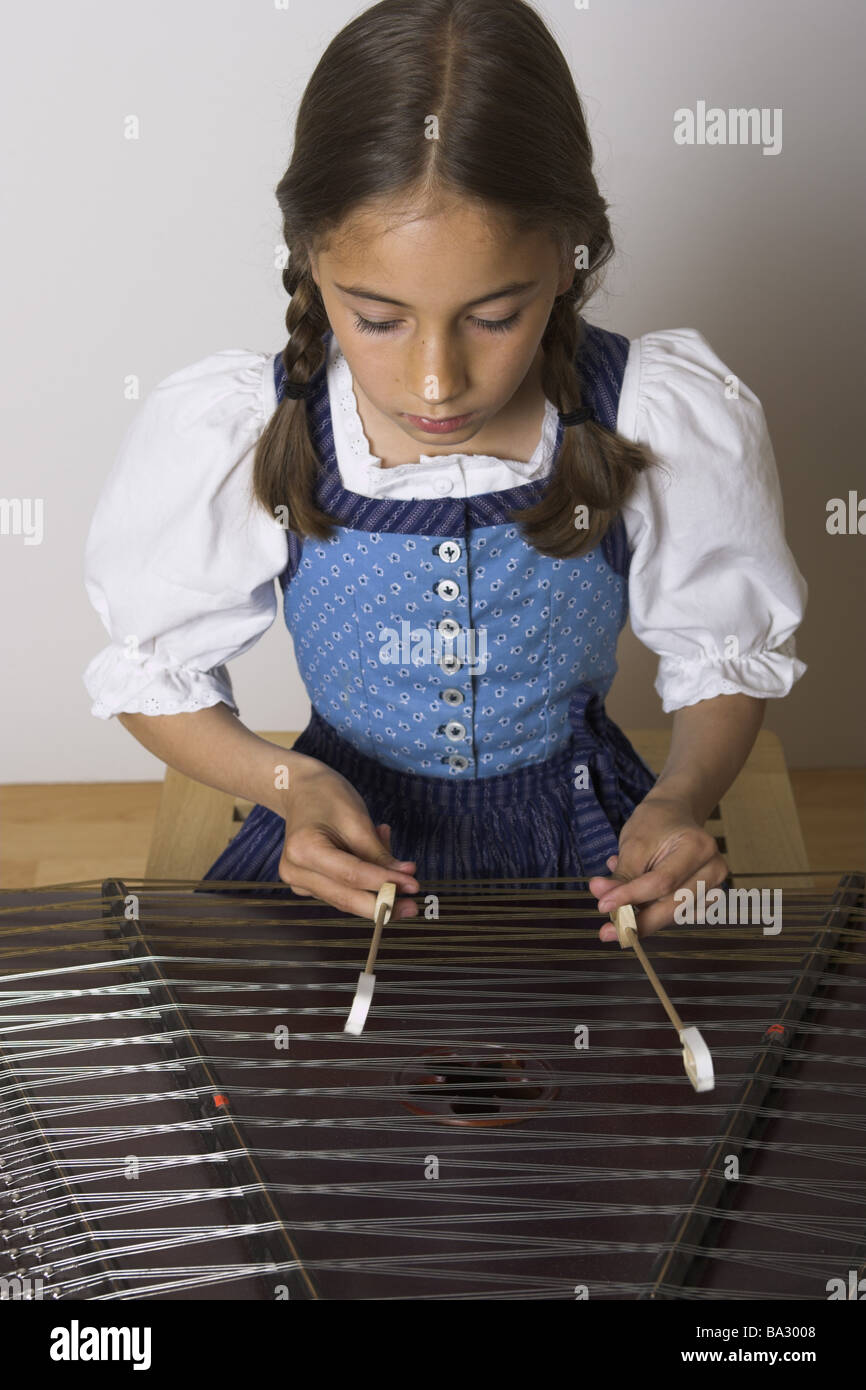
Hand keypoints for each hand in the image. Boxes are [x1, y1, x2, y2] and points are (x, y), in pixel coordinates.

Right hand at [277, 758, 418, 920]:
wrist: (300, 790)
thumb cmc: (327, 797)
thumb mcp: (357, 819)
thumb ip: (379, 854)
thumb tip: (405, 879)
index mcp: (303, 850)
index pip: (351, 875)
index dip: (384, 883)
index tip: (413, 886)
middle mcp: (295, 872)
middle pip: (346, 897)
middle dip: (382, 904)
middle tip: (412, 905)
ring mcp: (300, 882)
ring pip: (347, 897)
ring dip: (376, 886)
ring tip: (390, 849)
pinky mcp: (309, 885)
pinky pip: (343, 890)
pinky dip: (366, 879)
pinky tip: (376, 853)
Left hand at [588, 794, 726, 941]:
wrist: (675, 816)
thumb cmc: (655, 825)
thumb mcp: (633, 844)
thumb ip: (622, 876)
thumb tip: (604, 903)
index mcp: (698, 847)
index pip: (662, 882)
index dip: (631, 897)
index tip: (603, 905)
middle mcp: (713, 869)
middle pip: (672, 906)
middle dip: (637, 920)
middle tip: (608, 930)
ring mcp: (715, 886)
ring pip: (673, 915)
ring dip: (643, 913)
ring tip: (620, 892)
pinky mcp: (707, 899)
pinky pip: (676, 915)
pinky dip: (653, 910)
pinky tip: (638, 892)